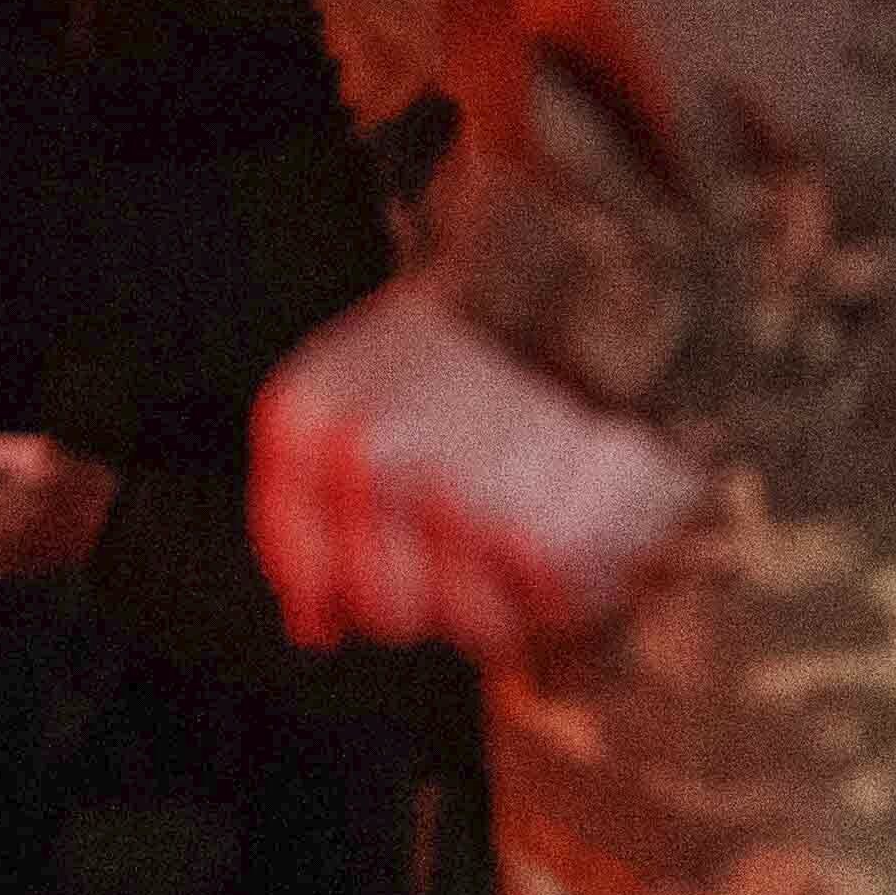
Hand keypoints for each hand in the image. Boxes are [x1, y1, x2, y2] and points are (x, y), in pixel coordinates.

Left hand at [248, 286, 704, 656]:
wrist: (588, 265)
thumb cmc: (473, 336)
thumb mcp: (356, 382)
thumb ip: (312, 505)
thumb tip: (315, 629)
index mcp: (307, 424)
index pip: (307, 568)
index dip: (349, 584)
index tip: (406, 546)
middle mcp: (369, 465)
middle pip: (388, 613)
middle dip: (436, 586)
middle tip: (484, 509)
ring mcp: (455, 503)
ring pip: (471, 626)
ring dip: (511, 586)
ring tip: (537, 496)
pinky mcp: (542, 542)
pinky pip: (549, 609)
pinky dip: (575, 577)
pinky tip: (580, 501)